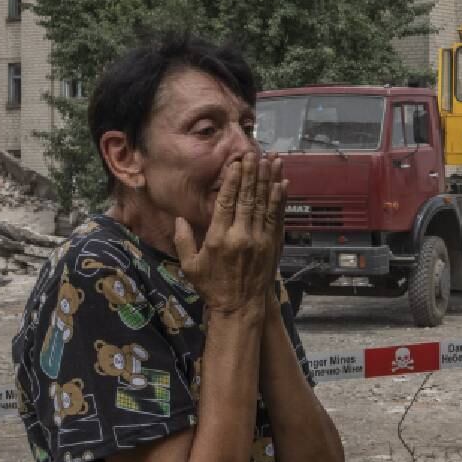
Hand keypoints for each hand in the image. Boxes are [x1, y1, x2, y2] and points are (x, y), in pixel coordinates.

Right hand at [175, 153, 284, 314]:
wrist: (240, 307)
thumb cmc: (212, 286)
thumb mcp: (190, 265)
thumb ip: (182, 240)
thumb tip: (178, 218)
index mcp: (218, 238)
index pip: (226, 202)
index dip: (232, 181)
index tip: (235, 164)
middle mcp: (241, 236)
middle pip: (247, 198)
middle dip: (251, 174)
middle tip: (254, 154)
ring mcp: (260, 240)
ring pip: (265, 204)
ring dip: (268, 180)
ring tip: (271, 161)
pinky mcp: (273, 245)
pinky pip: (277, 217)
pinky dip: (280, 200)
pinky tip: (282, 184)